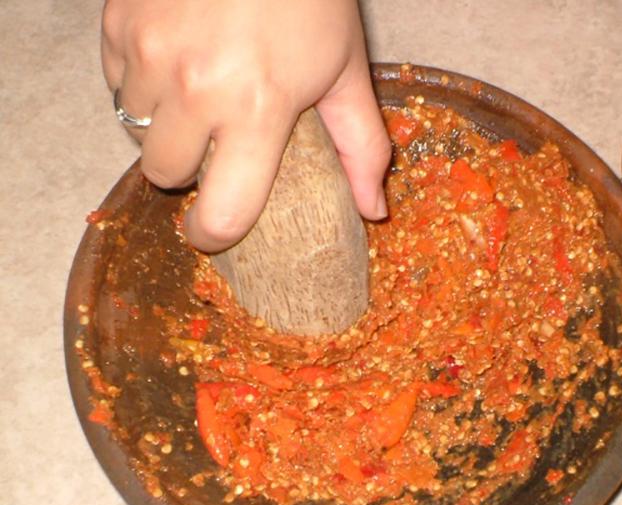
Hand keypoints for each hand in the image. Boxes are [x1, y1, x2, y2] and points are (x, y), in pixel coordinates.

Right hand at [101, 0, 390, 251]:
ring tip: (198, 90)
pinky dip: (140, 80)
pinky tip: (175, 57)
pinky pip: (116, 80)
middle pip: (164, 174)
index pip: (221, 213)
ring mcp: (147, 51)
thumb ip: (361, 147)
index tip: (215, 230)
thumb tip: (373, 212)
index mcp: (257, 110)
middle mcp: (194, 87)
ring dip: (164, 122)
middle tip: (217, 140)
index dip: (214, 234)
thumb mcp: (347, 71)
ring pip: (136, 127)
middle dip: (188, 169)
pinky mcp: (117, 22)